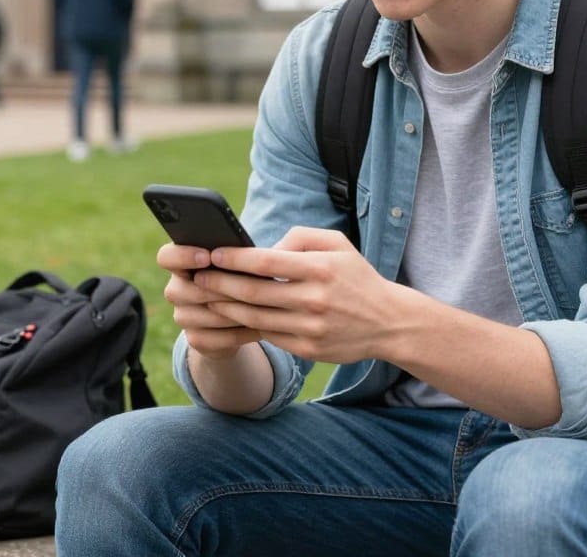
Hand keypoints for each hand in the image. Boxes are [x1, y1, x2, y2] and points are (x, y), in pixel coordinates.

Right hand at [157, 243, 260, 359]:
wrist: (239, 316)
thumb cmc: (242, 275)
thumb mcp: (239, 261)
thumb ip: (238, 253)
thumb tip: (252, 252)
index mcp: (182, 262)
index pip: (166, 257)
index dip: (182, 256)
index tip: (207, 257)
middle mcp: (176, 289)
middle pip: (181, 290)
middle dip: (216, 288)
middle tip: (244, 286)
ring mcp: (183, 316)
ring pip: (201, 315)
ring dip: (231, 311)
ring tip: (258, 306)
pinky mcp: (195, 339)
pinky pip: (214, 338)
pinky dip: (238, 332)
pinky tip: (259, 327)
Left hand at [193, 226, 399, 364]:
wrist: (388, 322)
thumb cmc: (355, 276)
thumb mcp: (337, 244)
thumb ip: (300, 237)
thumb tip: (266, 249)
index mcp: (320, 269)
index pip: (266, 262)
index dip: (235, 258)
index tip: (213, 253)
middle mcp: (314, 299)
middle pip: (254, 292)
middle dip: (220, 283)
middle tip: (198, 276)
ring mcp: (310, 327)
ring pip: (255, 317)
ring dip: (226, 307)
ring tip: (207, 296)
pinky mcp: (308, 349)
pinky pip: (268, 335)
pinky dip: (245, 326)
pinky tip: (230, 316)